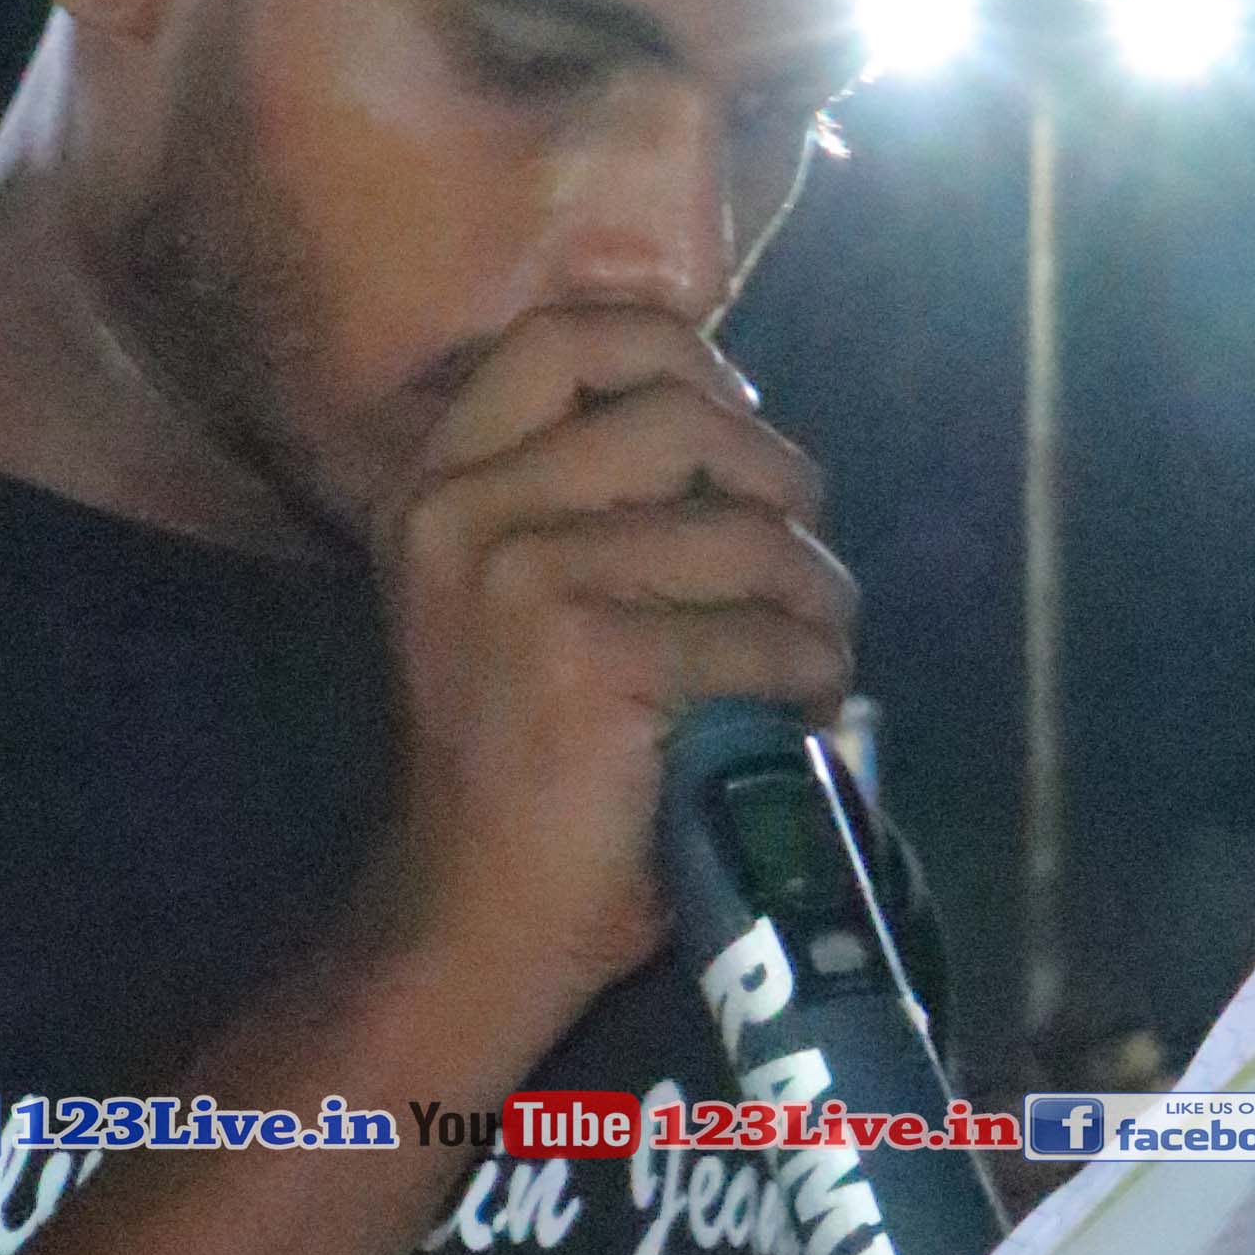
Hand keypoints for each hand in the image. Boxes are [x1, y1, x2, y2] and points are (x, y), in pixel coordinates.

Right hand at [361, 298, 856, 1034]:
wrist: (472, 917)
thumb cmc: (514, 760)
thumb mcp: (500, 597)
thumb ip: (578, 498)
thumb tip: (739, 426)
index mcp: (437, 485)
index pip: (566, 337)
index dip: (679, 354)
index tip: (735, 417)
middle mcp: (465, 514)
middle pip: (682, 418)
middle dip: (779, 480)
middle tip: (801, 554)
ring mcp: (524, 583)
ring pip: (746, 535)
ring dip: (817, 596)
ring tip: (818, 648)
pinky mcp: (596, 661)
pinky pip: (763, 633)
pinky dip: (812, 674)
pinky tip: (802, 711)